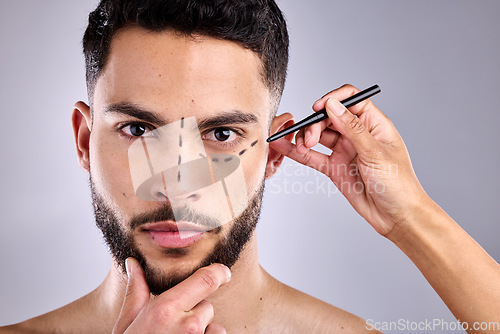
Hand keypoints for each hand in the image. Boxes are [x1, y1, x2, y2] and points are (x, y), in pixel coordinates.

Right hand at [112, 258, 229, 333]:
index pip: (206, 279)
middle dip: (196, 311)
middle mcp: (187, 325)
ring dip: (203, 332)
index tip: (223, 272)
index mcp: (165, 310)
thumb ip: (136, 293)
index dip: (219, 273)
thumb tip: (133, 264)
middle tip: (174, 327)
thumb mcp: (127, 325)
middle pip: (207, 306)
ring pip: (214, 327)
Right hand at [270, 84, 428, 236]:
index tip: (319, 107)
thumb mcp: (375, 152)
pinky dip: (298, 152)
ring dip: (306, 137)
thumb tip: (333, 105)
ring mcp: (345, 151)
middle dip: (316, 123)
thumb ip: (352, 128)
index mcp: (373, 124)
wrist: (397, 216)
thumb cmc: (398, 183)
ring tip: (302, 147)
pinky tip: (285, 147)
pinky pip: (313, 157)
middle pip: (329, 117)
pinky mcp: (335, 168)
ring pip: (319, 135)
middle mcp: (357, 134)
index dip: (333, 99)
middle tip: (309, 138)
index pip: (351, 100)